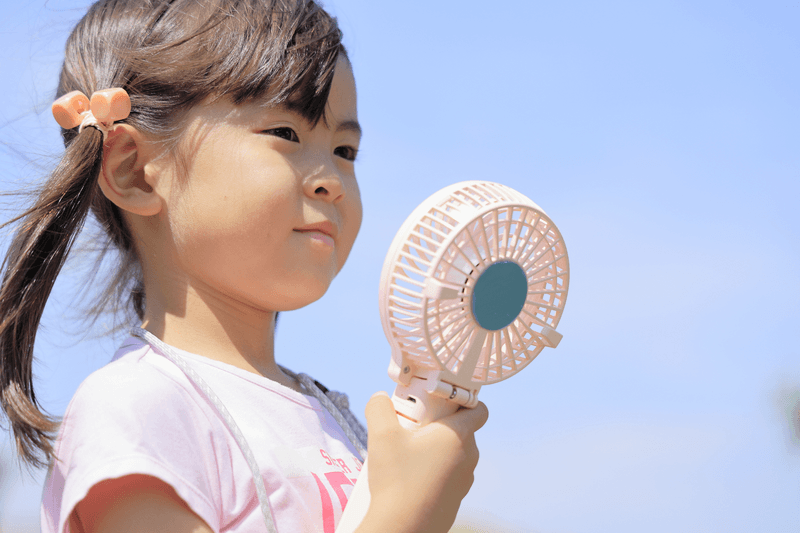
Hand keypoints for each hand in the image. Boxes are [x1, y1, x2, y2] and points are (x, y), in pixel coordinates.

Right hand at [360, 391, 488, 532]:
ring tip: (405, 452)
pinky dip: (432, 470)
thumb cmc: (397, 481)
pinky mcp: (455, 499)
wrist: (403, 529)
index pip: (479, 408)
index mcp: (458, 435)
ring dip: (433, 448)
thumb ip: (379, 408)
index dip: (462, 399)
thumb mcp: (381, 435)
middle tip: (411, 424)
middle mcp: (468, 456)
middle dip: (437, 423)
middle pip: (460, 428)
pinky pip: (447, 475)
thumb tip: (379, 398)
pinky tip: (409, 476)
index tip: (439, 400)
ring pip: (452, 453)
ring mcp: (464, 480)